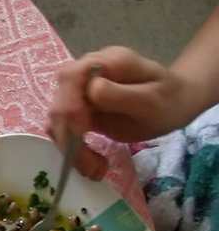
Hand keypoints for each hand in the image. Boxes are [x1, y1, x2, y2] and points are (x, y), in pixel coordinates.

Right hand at [48, 46, 205, 174]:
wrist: (173, 103)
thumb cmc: (167, 100)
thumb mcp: (153, 99)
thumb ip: (123, 94)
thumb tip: (91, 90)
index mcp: (105, 62)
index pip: (70, 79)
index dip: (70, 106)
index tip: (84, 134)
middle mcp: (85, 73)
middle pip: (59, 102)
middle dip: (69, 137)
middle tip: (93, 166)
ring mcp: (78, 92)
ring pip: (57, 121)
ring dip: (70, 149)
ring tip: (96, 168)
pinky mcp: (76, 110)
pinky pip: (63, 131)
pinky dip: (72, 150)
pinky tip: (92, 163)